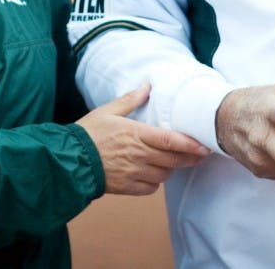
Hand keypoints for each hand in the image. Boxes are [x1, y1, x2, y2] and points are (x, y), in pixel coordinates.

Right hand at [77, 82, 210, 195]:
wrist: (69, 160)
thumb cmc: (88, 133)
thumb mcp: (108, 110)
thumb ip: (131, 99)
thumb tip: (147, 86)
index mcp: (137, 134)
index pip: (171, 140)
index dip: (191, 145)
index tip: (205, 146)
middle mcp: (139, 155)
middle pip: (174, 159)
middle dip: (190, 158)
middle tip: (199, 154)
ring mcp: (134, 173)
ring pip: (164, 174)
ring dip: (170, 168)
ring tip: (170, 160)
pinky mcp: (127, 187)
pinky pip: (151, 188)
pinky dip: (155, 182)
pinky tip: (151, 173)